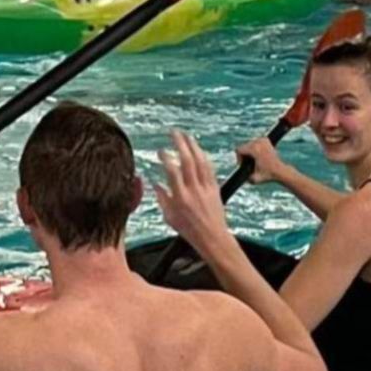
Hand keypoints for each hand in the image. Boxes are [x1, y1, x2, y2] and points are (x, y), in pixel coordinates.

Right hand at [150, 131, 232, 253]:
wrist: (212, 237)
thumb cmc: (190, 230)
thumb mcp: (169, 217)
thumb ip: (162, 198)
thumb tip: (155, 183)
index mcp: (180, 198)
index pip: (172, 171)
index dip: (165, 158)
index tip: (160, 151)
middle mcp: (194, 190)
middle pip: (187, 161)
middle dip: (180, 144)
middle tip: (174, 133)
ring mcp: (206, 188)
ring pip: (200, 161)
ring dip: (193, 146)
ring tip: (186, 136)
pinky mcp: (215, 188)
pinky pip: (209, 168)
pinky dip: (203, 157)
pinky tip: (199, 150)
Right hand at [235, 136, 291, 184]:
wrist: (280, 171)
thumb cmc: (268, 175)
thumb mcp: (253, 180)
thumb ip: (244, 178)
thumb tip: (238, 177)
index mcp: (254, 149)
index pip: (239, 149)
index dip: (239, 158)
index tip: (244, 165)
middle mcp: (259, 142)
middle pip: (243, 146)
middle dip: (244, 155)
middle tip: (250, 164)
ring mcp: (263, 139)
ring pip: (249, 144)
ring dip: (249, 152)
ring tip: (255, 160)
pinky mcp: (266, 139)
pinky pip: (255, 142)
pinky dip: (255, 148)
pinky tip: (258, 156)